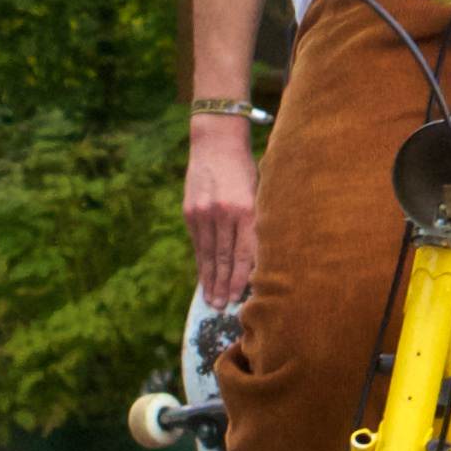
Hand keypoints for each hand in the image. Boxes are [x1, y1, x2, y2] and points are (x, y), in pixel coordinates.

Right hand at [184, 116, 258, 307]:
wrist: (216, 143)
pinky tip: (203, 276)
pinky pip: (198, 243)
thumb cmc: (246, 169)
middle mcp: (224, 213)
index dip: (241, 279)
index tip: (240, 298)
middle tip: (221, 308)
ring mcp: (204, 213)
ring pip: (208, 254)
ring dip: (210, 279)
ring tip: (211, 300)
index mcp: (246, 210)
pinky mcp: (190, 211)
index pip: (243, 254)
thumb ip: (258, 223)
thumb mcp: (259, 193)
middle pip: (224, 258)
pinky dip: (201, 262)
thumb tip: (259, 260)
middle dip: (223, 286)